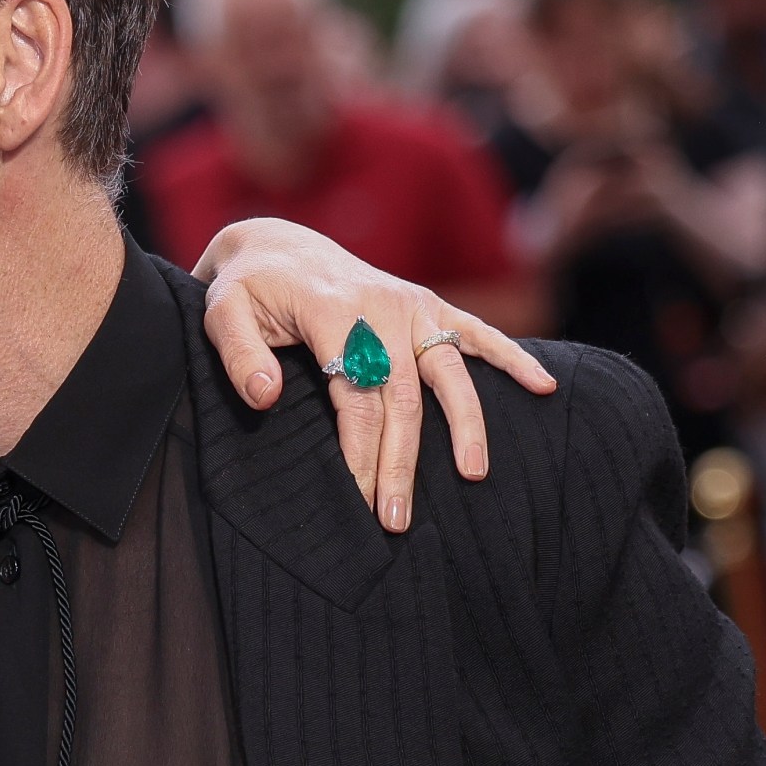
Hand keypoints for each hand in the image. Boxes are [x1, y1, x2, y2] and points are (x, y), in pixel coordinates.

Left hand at [196, 219, 557, 531]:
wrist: (277, 244)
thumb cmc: (246, 288)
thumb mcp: (221, 312)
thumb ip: (238, 354)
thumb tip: (265, 397)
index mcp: (333, 310)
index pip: (355, 393)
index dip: (360, 450)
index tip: (361, 499)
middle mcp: (382, 305)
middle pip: (402, 395)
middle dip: (402, 461)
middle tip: (396, 520)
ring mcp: (412, 303)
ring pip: (448, 371)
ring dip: (464, 425)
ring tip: (473, 475)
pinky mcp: (428, 304)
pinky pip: (475, 332)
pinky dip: (512, 357)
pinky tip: (544, 387)